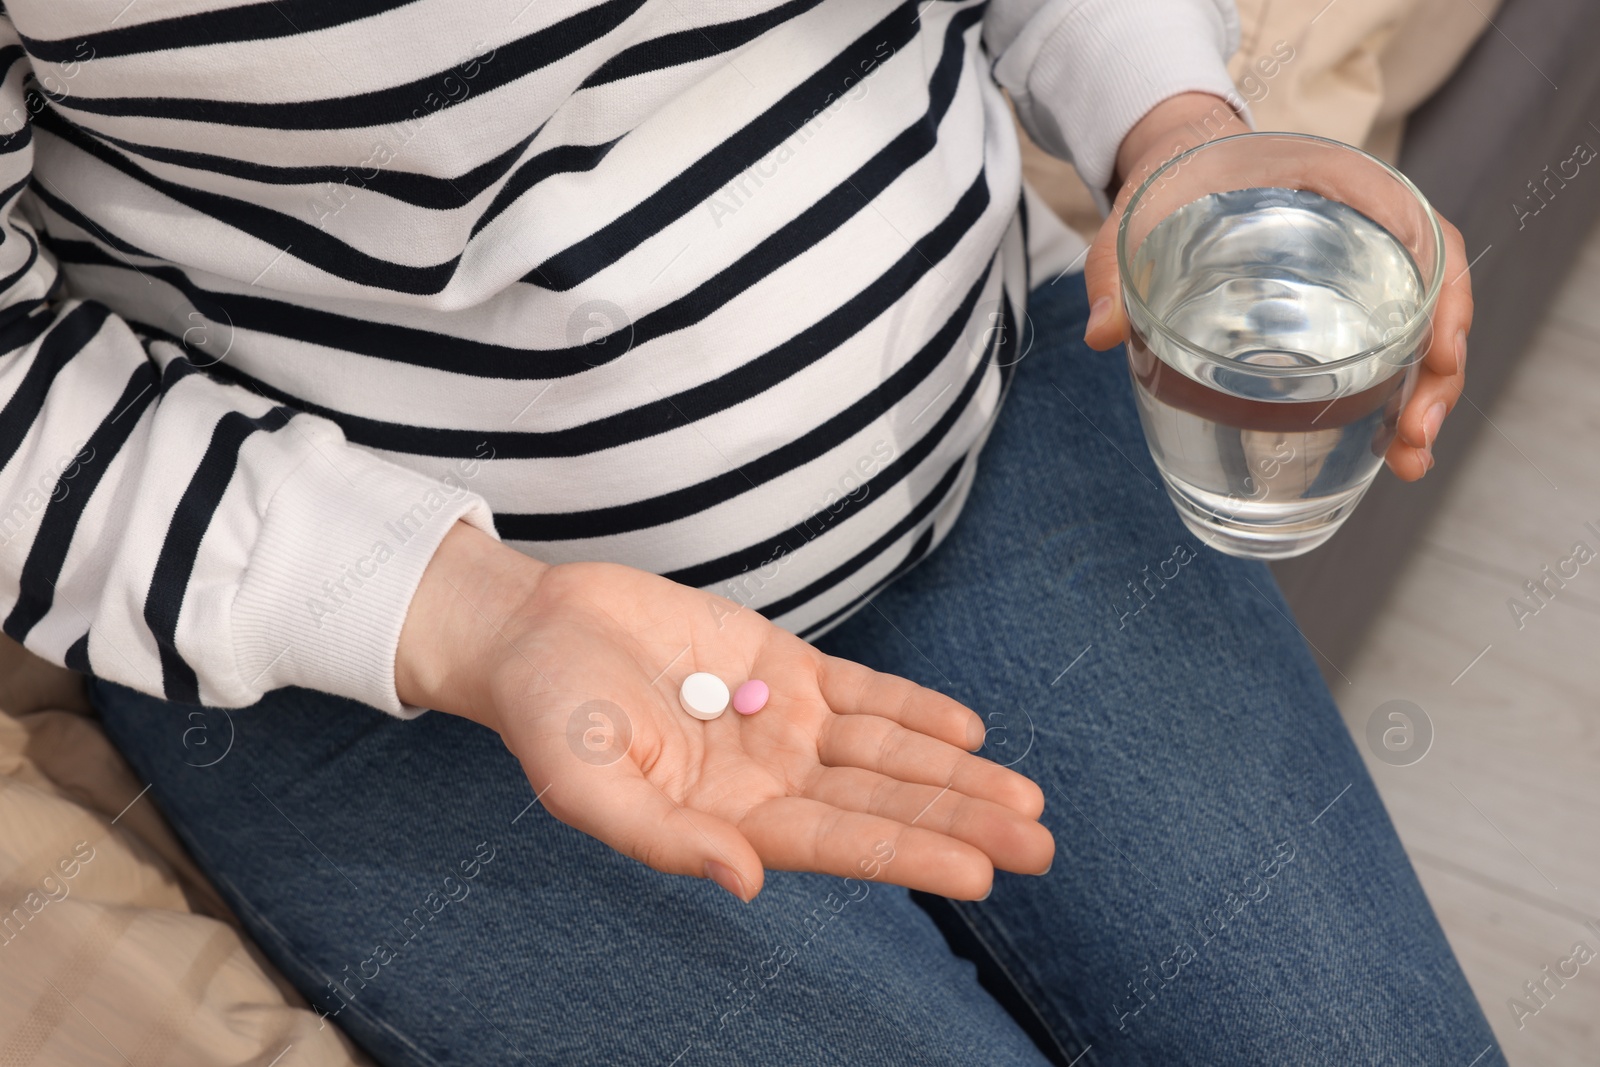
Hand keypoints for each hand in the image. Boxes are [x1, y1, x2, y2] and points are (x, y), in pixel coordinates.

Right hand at [396, 523, 1053, 901]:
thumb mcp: (587, 787)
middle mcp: (769, 777)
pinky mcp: (782, 661)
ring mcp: (782, 719)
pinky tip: (967, 732)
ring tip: (1026, 799)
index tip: (983, 872)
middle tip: (1041, 845)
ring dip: (955, 774)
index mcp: (728, 819)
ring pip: (886, 750)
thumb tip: (749, 884)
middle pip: (882, 802)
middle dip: (959, 823)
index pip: (838, 844)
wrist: (535, 631)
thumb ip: (665, 840)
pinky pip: (862, 689)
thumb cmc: (548, 718)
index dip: (910, 854)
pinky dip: (913, 708)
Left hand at [1081, 93, 1472, 479]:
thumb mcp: (1134, 217)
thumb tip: (1101, 333)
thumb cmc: (1168, 182)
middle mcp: (1364, 220)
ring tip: (1409, 459)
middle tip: (1417, 437)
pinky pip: (1389, 338)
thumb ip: (1114, 267)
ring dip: (1425, 393)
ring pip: (1421, 325)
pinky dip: (1394, 390)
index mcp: (1332, 182)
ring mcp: (1361, 261)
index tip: (1439, 353)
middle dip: (1440, 369)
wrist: (1177, 166)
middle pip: (1434, 290)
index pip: (1418, 226)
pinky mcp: (1346, 296)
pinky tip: (1386, 443)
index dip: (1442, 290)